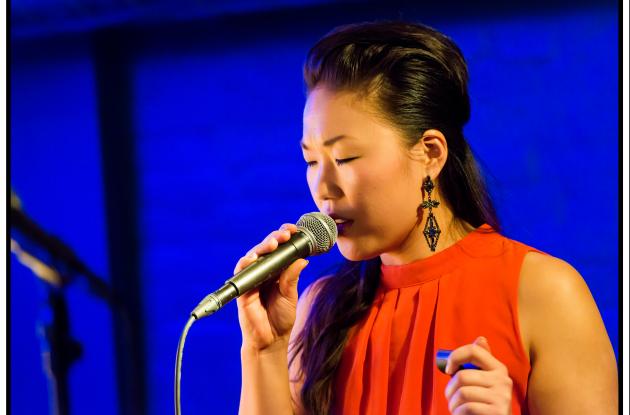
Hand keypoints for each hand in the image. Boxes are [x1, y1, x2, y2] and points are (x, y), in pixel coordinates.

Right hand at [235, 223, 308, 351]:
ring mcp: (252, 279)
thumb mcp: (290, 295)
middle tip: (285, 235)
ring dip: (262, 247)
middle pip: (266, 248)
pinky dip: (246, 263)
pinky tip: (253, 258)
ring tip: (273, 243)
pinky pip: (241, 272)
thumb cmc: (281, 318)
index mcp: (276, 271)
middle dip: (275, 238)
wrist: (271, 340)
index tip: (294, 231)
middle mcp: (263, 272)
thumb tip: (301, 260)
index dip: (284, 237)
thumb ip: (292, 278)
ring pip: (254, 256)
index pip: (279, 249)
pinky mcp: (243, 289)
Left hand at [444, 336, 512, 414]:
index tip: (448, 369)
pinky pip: (467, 407)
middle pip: (463, 376)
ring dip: (453, 404)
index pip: (474, 350)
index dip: (455, 356)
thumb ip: (478, 364)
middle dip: (450, 389)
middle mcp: (503, 380)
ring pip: (463, 392)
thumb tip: (481, 339)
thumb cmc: (484, 403)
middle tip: (450, 398)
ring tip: (456, 408)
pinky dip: (458, 413)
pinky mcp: (498, 412)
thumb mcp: (483, 382)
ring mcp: (502, 397)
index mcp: (498, 368)